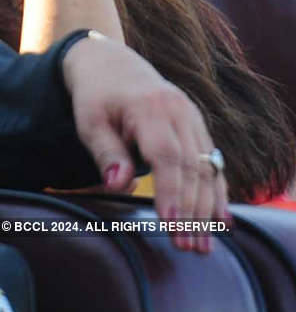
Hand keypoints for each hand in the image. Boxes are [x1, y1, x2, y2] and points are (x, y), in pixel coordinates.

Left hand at [62, 34, 228, 253]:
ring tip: (204, 245)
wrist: (111, 63)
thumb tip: (119, 185)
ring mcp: (192, 116)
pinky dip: (216, 191)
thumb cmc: (96, 96)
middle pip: (192, 167)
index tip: (171, 225)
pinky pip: (211, 161)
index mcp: (150, 107)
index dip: (171, 192)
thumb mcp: (90, 122)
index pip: (166, 156)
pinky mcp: (197, 125)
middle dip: (192, 211)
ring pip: (207, 167)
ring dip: (207, 208)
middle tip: (189, 248)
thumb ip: (106, 153)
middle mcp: (178, 110)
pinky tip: (221, 221)